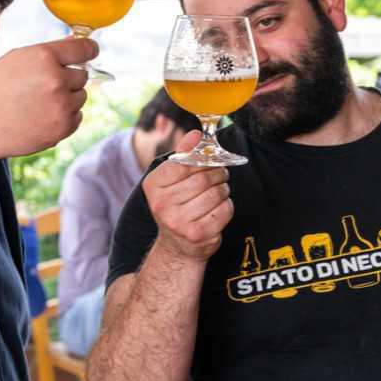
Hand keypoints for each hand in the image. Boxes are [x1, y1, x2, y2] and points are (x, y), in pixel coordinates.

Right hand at [0, 36, 97, 158]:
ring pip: (81, 97)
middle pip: (82, 75)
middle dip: (68, 79)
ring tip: (38, 103)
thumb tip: (78, 46)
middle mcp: (56, 79)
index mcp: (44, 57)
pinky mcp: (63, 127)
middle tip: (43, 87)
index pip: (84, 49)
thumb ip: (49, 53)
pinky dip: (65, 116)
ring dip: (67, 98)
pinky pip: (77, 116)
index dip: (89, 50)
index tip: (91, 52)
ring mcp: (61, 105)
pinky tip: (41, 116)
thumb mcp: (17, 59)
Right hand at [143, 130, 232, 262]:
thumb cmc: (177, 205)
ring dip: (223, 189)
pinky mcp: (198, 234)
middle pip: (204, 178)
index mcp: (153, 185)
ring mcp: (179, 222)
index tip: (209, 158)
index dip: (203, 158)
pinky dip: (227, 206)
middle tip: (220, 174)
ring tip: (218, 192)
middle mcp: (162, 205)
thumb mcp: (171, 180)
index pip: (184, 162)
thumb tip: (195, 134)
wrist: (177, 246)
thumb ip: (182, 155)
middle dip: (218, 173)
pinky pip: (224, 209)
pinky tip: (218, 208)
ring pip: (217, 193)